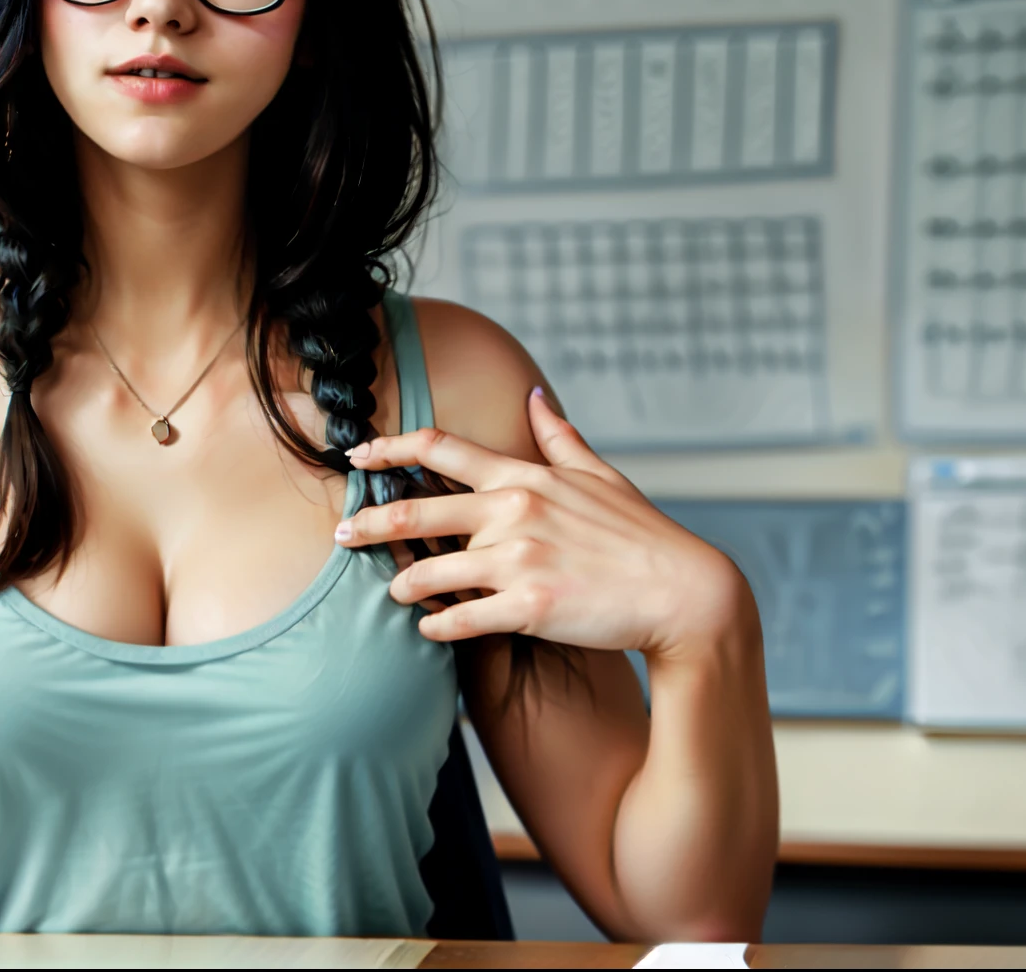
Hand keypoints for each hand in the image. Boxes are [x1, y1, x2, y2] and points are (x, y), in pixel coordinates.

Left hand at [335, 388, 747, 662]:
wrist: (685, 594)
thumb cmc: (642, 535)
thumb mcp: (601, 476)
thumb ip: (560, 437)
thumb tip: (536, 396)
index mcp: (525, 477)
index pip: (440, 448)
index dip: (390, 448)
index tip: (358, 457)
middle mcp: (513, 512)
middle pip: (414, 511)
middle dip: (368, 524)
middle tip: (340, 534)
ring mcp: (519, 561)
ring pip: (429, 572)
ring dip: (403, 586)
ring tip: (394, 594)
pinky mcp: (527, 608)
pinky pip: (460, 619)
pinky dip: (436, 626)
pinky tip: (428, 629)